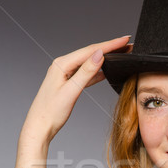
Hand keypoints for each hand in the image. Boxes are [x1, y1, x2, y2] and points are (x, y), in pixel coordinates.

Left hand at [12, 35, 131, 167]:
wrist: (39, 127)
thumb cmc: (50, 112)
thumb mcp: (71, 92)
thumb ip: (86, 73)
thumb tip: (99, 55)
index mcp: (61, 64)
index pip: (90, 50)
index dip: (110, 44)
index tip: (124, 40)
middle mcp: (62, 65)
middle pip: (90, 53)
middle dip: (110, 48)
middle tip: (127, 44)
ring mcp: (65, 74)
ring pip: (89, 62)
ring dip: (106, 58)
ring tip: (121, 54)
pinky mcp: (68, 83)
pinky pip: (86, 73)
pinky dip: (98, 71)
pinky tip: (107, 71)